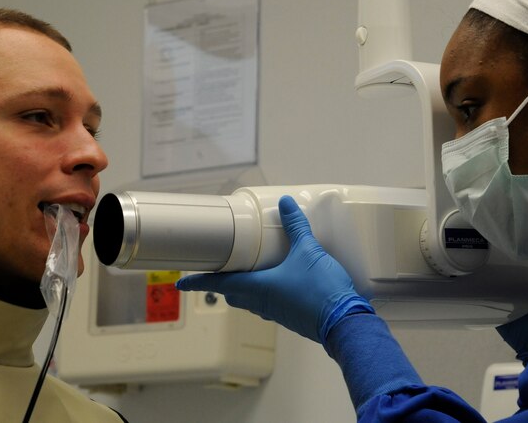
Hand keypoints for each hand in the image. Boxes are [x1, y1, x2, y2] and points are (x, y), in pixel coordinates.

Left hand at [176, 195, 373, 343]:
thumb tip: (285, 204)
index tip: (183, 282)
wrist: (344, 322)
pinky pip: (268, 305)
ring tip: (246, 272)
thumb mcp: (308, 251)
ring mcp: (275, 313)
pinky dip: (264, 294)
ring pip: (250, 301)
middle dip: (223, 283)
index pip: (219, 284)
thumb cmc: (321, 290)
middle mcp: (261, 303)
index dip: (199, 282)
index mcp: (257, 288)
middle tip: (217, 271)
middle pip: (233, 294)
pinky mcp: (290, 317)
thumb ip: (296, 226)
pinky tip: (277, 283)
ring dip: (243, 289)